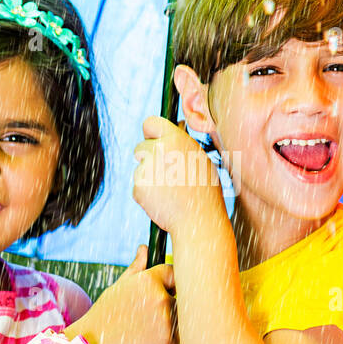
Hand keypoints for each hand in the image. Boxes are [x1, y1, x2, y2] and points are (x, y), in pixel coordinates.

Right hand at [77, 245, 175, 343]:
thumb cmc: (106, 314)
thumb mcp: (119, 287)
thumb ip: (137, 267)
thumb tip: (144, 248)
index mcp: (148, 280)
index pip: (172, 272)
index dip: (168, 280)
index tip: (163, 288)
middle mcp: (160, 297)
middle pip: (180, 295)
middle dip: (171, 301)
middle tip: (152, 312)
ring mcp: (166, 320)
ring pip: (180, 316)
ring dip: (172, 320)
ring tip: (149, 327)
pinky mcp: (169, 340)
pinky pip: (178, 336)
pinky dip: (169, 339)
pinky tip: (150, 340)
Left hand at [133, 116, 227, 236]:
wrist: (199, 221)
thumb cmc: (204, 191)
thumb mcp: (200, 159)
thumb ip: (181, 145)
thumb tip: (174, 130)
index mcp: (176, 139)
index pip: (150, 122)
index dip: (150, 133)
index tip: (153, 141)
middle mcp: (158, 150)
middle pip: (140, 148)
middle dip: (148, 158)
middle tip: (165, 174)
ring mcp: (146, 169)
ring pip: (140, 169)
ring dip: (149, 177)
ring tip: (170, 191)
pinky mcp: (138, 187)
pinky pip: (138, 186)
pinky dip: (147, 194)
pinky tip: (164, 201)